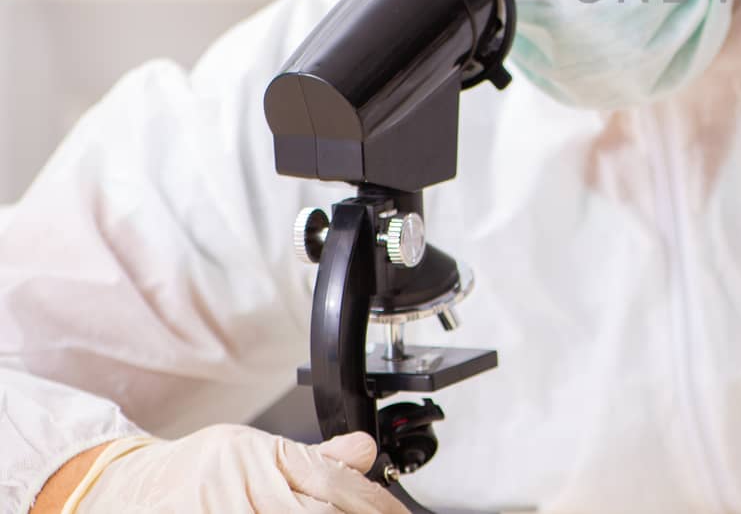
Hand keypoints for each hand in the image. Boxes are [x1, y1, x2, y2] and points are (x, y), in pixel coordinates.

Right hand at [67, 425, 408, 513]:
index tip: (397, 513)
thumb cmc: (196, 471)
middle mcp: (239, 481)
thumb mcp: (256, 451)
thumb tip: (366, 451)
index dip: (371, 501)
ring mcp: (216, 506)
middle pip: (312, 510)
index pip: (332, 481)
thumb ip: (313, 459)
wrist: (124, 487)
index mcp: (260, 455)